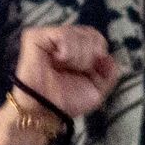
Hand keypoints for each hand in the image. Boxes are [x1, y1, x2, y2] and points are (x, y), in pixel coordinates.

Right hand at [0, 24, 115, 144]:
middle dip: (89, 56)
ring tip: (64, 68)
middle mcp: (62, 41)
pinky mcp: (34, 37)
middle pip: (89, 33)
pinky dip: (67, 50)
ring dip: (78, 56)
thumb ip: (110, 73)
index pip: (95, 36)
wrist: (45, 110)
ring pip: (77, 33)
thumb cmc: (66, 101)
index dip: (99, 50)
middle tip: (76, 70)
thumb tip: (109, 56)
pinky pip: (62, 34)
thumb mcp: (97, 89)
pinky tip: (59, 60)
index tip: (92, 68)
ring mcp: (48, 37)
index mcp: (76, 49)